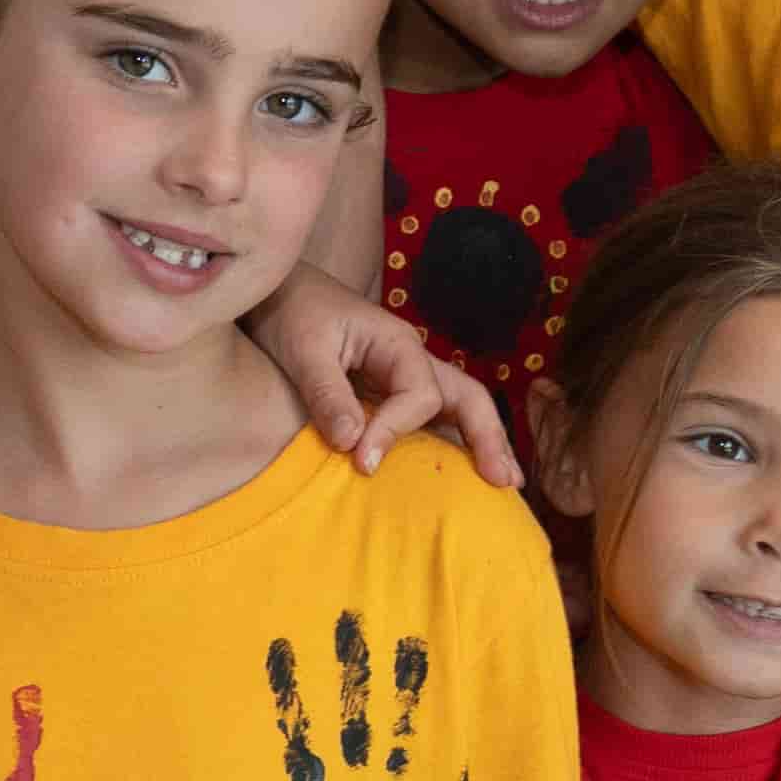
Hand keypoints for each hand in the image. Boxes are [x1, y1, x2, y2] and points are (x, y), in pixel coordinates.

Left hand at [248, 270, 522, 486]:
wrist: (275, 296)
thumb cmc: (291, 313)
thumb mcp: (303, 350)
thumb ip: (327, 394)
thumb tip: (352, 444)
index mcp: (398, 345)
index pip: (419, 396)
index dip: (396, 431)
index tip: (362, 462)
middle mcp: (412, 363)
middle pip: (468, 398)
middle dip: (489, 438)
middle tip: (505, 482)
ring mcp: (404, 380)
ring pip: (457, 411)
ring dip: (482, 445)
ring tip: (503, 484)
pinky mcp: (388, 397)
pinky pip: (429, 424)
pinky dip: (450, 448)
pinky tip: (457, 480)